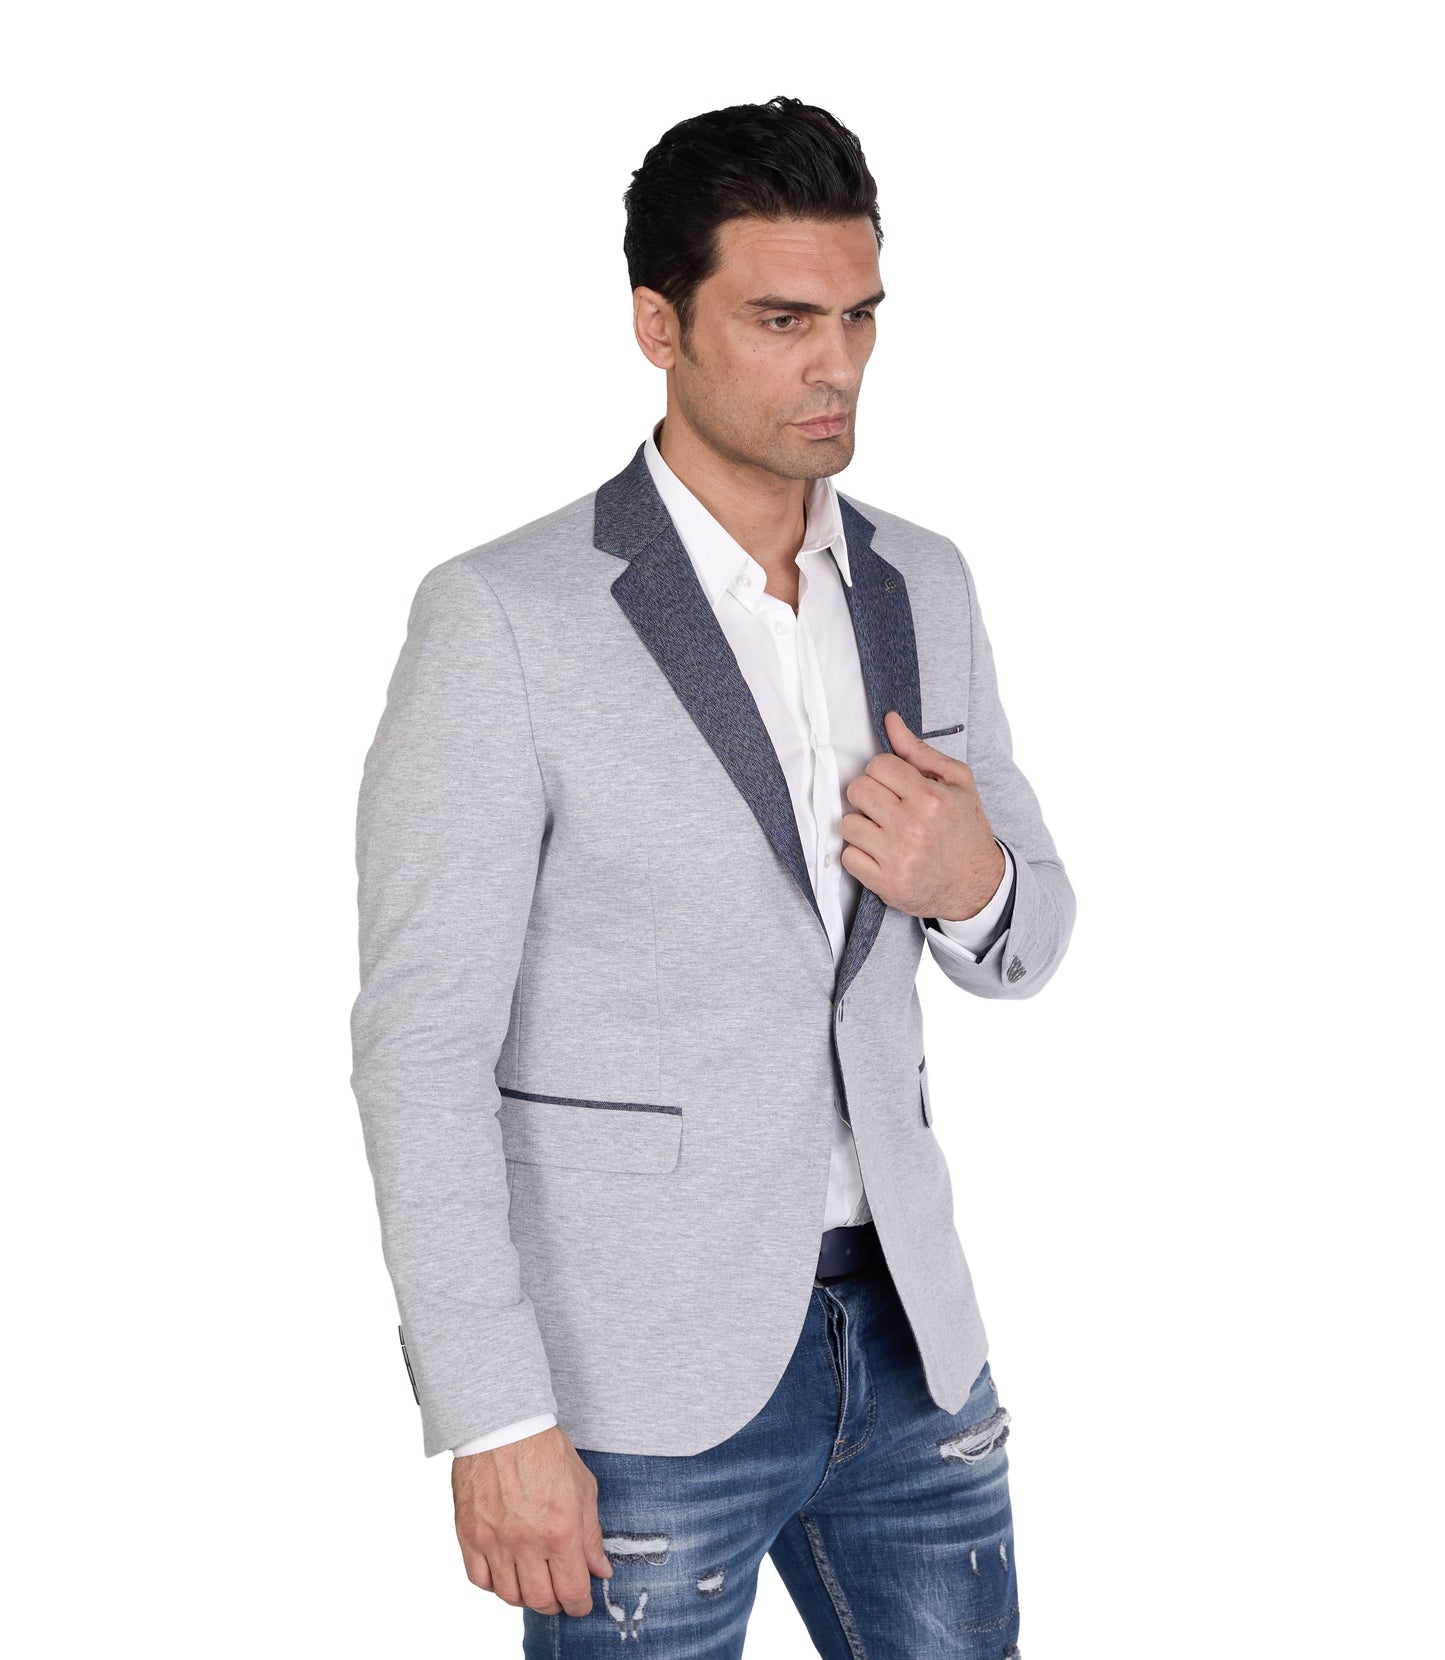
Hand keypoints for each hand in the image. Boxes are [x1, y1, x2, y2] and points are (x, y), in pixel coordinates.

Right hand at [453, 1424, 612, 1616]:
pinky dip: (494, 1584)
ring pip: (509, 1595)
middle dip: (555, 1605)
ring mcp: (495, 1541)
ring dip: (525, 1596)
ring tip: (533, 1582)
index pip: (572, 1590)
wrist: (504, 1424)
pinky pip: (479, 1579)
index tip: (581, 1603)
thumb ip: (592, 1534)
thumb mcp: (583, 1487)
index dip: (580, 1605)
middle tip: (559, 1595)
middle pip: (541, 1600)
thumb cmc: (545, 1450)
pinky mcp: (469, 1535)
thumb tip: (600, 1569)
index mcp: (561, 1530)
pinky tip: (505, 1571)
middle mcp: (527, 1542)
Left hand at [840, 710, 1004, 919]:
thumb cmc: (965, 829)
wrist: (977, 884)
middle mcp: (913, 827)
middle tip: (886, 806)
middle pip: (857, 790)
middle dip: (868, 795)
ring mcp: (898, 857)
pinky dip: (859, 854)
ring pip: (848, 824)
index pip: (877, 765)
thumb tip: (890, 721)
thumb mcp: (957, 783)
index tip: (894, 784)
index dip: (883, 772)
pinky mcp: (886, 883)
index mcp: (931, 797)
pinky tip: (880, 853)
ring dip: (862, 826)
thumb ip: (919, 752)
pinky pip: (848, 857)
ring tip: (884, 831)